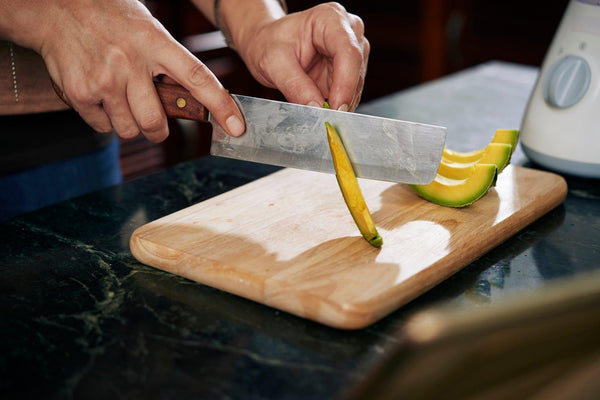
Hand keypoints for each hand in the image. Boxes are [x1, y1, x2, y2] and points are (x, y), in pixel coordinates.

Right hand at [7, 0, 244, 140]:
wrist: (54, 8)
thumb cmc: (109, 18)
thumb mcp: (147, 28)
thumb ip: (168, 62)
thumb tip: (193, 99)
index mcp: (155, 41)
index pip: (197, 77)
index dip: (220, 105)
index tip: (236, 127)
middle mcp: (130, 61)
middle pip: (155, 122)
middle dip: (157, 131)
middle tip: (154, 123)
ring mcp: (104, 79)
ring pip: (129, 129)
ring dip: (128, 122)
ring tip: (118, 96)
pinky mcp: (80, 93)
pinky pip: (102, 126)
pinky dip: (103, 118)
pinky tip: (98, 93)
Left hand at [235, 2, 368, 111]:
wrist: (265, 43)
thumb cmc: (267, 43)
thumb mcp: (273, 63)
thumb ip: (294, 85)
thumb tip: (315, 109)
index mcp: (330, 18)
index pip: (348, 52)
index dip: (346, 84)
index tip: (336, 110)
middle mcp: (347, 31)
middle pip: (356, 70)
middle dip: (343, 98)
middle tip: (326, 121)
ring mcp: (351, 50)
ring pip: (356, 84)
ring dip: (340, 103)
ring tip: (319, 115)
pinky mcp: (348, 68)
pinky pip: (350, 91)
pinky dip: (337, 104)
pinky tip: (323, 110)